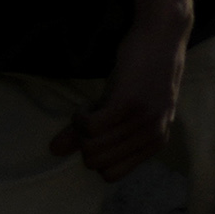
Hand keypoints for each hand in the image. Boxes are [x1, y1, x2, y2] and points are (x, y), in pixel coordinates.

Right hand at [60, 0, 202, 177]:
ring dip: (81, 129)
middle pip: (98, 164)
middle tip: (94, 117)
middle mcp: (153, 136)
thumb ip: (91, 133)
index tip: (100, 132)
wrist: (161, 38)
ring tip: (92, 108)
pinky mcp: (128, 103)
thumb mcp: (120, 109)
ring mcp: (142, 121)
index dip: (96, 154)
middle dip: (85, 143)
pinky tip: (88, 104)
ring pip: (92, 148)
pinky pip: (89, 128)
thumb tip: (53, 151)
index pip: (112, 175)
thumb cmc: (141, 74)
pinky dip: (80, 118)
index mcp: (156, 143)